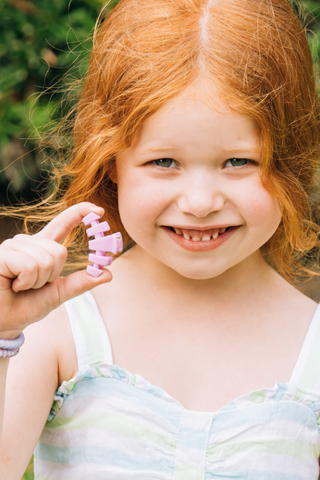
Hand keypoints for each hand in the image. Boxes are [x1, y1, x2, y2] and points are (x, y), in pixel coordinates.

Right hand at [0, 203, 112, 338]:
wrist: (4, 323)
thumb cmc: (26, 306)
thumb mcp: (59, 293)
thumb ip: (81, 282)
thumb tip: (107, 274)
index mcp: (42, 247)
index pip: (62, 223)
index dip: (80, 213)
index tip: (99, 211)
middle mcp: (28, 242)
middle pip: (60, 251)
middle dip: (52, 276)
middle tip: (33, 286)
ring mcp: (13, 246)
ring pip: (46, 259)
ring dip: (37, 281)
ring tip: (21, 286)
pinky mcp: (2, 254)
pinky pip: (30, 266)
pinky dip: (26, 282)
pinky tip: (13, 285)